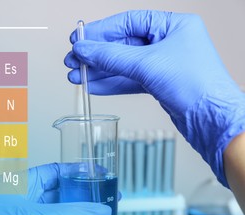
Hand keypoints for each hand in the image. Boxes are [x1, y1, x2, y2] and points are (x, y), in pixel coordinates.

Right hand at [64, 10, 244, 187]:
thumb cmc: (196, 86)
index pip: (128, 22)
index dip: (100, 30)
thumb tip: (84, 49)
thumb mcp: (147, 64)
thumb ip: (111, 56)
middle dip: (96, 54)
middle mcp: (168, 42)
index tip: (79, 38)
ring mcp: (163, 64)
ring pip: (123, 64)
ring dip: (99, 71)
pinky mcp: (159, 84)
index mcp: (173, 26)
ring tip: (77, 76)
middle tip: (74, 60)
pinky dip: (110, 83)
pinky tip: (93, 86)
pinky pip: (129, 79)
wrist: (212, 121)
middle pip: (122, 44)